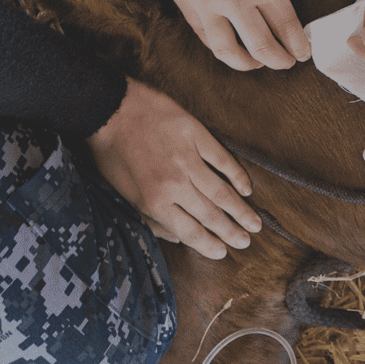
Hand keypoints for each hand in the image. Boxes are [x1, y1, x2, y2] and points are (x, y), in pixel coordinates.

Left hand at [88, 79, 260, 258]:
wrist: (109, 110)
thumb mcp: (123, 193)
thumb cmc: (112, 153)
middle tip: (245, 242)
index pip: (189, 232)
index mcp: (154, 202)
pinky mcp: (195, 135)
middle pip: (210, 215)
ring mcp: (187, 158)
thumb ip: (151, 218)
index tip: (222, 253)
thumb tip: (176, 238)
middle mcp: (174, 184)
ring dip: (240, 210)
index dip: (209, 245)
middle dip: (231, 232)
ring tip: (255, 224)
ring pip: (221, 192)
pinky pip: (222, 159)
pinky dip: (237, 175)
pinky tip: (247, 188)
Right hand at [143, 0, 309, 70]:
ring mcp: (206, 4)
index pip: (286, 27)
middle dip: (279, 61)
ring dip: (246, 63)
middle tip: (286, 64)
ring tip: (256, 63)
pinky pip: (204, 35)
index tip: (303, 54)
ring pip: (228, 51)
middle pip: (262, 48)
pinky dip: (219, 46)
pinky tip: (227, 45)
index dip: (297, 46)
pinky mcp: (184, 2)